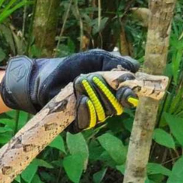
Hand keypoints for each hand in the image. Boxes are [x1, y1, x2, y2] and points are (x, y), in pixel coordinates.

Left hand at [0, 49, 139, 112]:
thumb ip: (115, 62)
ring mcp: (91, 116)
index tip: (126, 91)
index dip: (130, 97)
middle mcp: (105, 106)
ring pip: (102, 115)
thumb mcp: (96, 58)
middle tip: (91, 77)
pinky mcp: (77, 124)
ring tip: (79, 83)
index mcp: (113, 91)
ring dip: (92, 97)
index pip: (128, 99)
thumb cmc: (73, 65)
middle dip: (105, 91)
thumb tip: (135, 68)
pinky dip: (85, 110)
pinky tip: (80, 99)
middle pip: (116, 107)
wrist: (47, 76)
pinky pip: (87, 123)